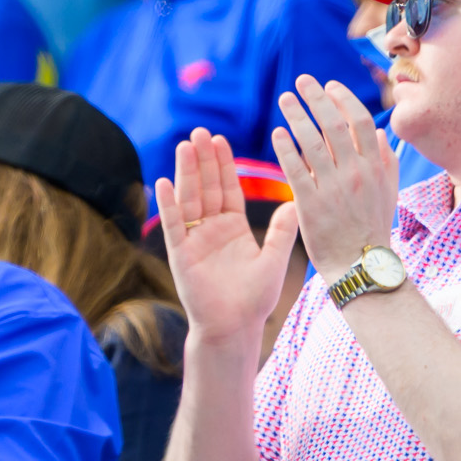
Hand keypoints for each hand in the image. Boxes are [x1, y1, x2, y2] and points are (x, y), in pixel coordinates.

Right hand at [154, 131, 304, 348]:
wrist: (235, 329)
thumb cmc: (255, 300)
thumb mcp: (274, 260)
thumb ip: (282, 231)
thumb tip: (295, 202)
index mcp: (234, 228)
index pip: (227, 189)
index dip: (223, 165)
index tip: (220, 139)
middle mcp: (212, 230)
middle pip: (206, 188)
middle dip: (203, 160)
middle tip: (199, 132)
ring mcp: (194, 240)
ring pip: (189, 200)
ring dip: (186, 173)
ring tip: (185, 146)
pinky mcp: (180, 255)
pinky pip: (173, 225)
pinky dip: (168, 205)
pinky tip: (164, 182)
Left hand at [270, 77, 400, 274]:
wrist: (360, 267)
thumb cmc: (373, 229)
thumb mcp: (388, 193)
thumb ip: (385, 161)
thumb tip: (378, 134)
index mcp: (374, 168)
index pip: (360, 121)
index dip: (343, 99)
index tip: (329, 85)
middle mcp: (355, 173)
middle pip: (335, 125)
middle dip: (317, 98)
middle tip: (302, 81)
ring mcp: (333, 188)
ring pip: (313, 142)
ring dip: (297, 116)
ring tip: (285, 100)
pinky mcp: (311, 204)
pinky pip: (296, 169)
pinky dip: (286, 148)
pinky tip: (278, 133)